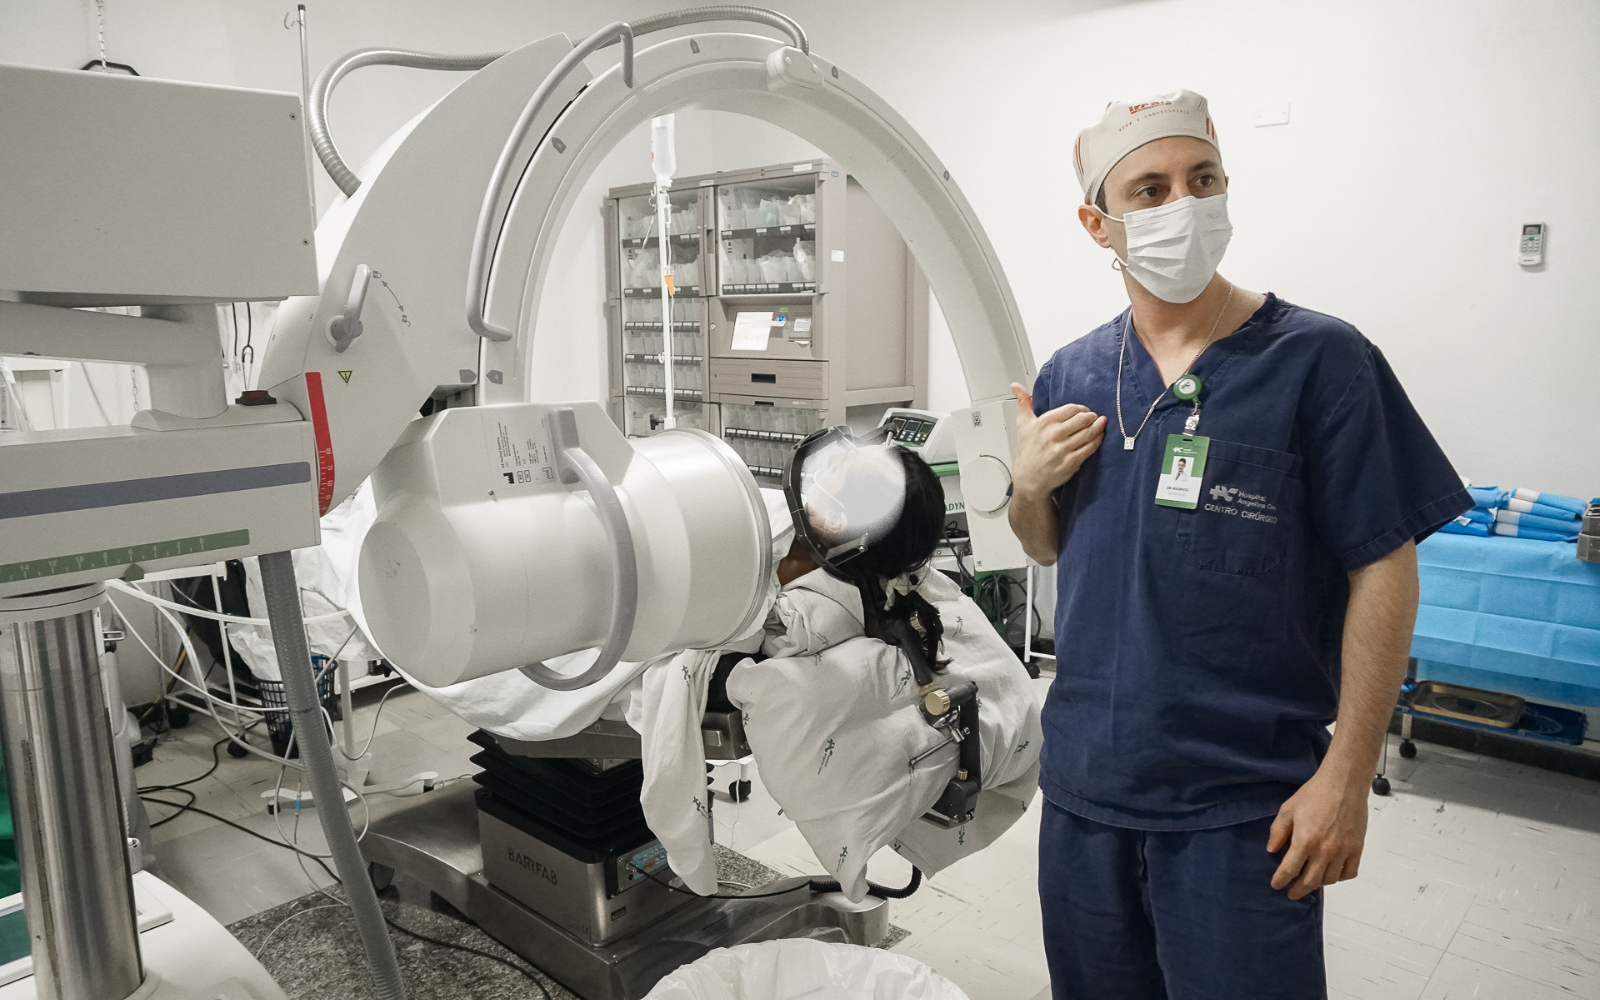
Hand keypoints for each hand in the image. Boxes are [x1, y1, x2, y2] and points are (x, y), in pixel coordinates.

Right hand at [1011, 383, 1106, 499]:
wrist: (1029, 477)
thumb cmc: (1028, 450)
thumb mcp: (1023, 424)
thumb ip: (1023, 403)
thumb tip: (1016, 386)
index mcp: (1044, 423)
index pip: (1071, 408)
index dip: (1081, 408)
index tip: (1085, 411)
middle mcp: (1053, 435)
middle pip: (1083, 419)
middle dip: (1092, 417)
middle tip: (1095, 417)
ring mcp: (1063, 449)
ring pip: (1088, 433)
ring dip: (1098, 427)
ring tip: (1101, 424)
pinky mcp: (1071, 462)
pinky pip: (1090, 448)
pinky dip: (1098, 440)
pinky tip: (1099, 437)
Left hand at [1267, 768, 1369, 899]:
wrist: (1343, 784)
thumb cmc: (1315, 794)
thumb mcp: (1288, 810)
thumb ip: (1278, 831)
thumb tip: (1272, 850)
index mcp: (1304, 841)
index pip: (1289, 870)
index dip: (1281, 880)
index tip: (1276, 885)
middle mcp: (1324, 851)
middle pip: (1309, 881)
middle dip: (1298, 890)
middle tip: (1291, 892)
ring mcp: (1342, 852)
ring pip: (1329, 880)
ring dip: (1317, 884)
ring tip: (1310, 882)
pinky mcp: (1356, 849)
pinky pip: (1348, 873)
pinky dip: (1339, 877)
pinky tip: (1332, 874)